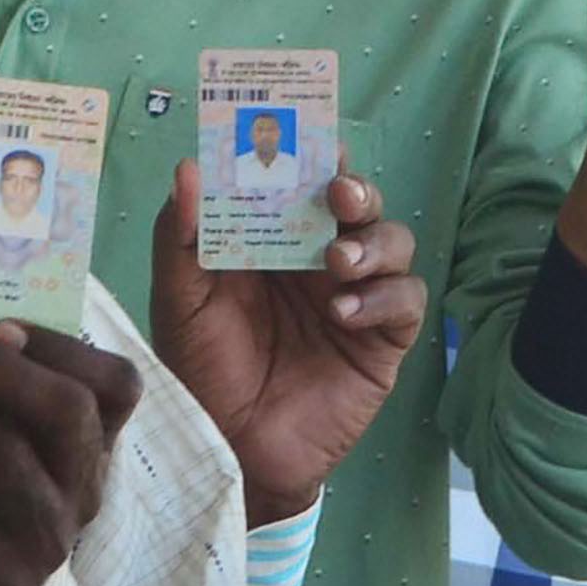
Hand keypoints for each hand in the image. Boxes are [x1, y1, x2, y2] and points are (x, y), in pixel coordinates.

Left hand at [146, 165, 427, 524]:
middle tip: (337, 192)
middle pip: (358, 202)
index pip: (302, 180)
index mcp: (274, 240)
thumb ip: (181, 238)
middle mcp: (320, 260)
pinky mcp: (383, 339)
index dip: (312, 152)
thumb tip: (188, 167)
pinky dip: (383, 297)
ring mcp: (358, 296)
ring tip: (339, 262)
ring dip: (374, 241)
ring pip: (393, 241)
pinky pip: (406, 300)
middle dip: (355, 187)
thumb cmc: (202, 372)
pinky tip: (344, 314)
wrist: (233, 452)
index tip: (311, 133)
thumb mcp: (180, 302)